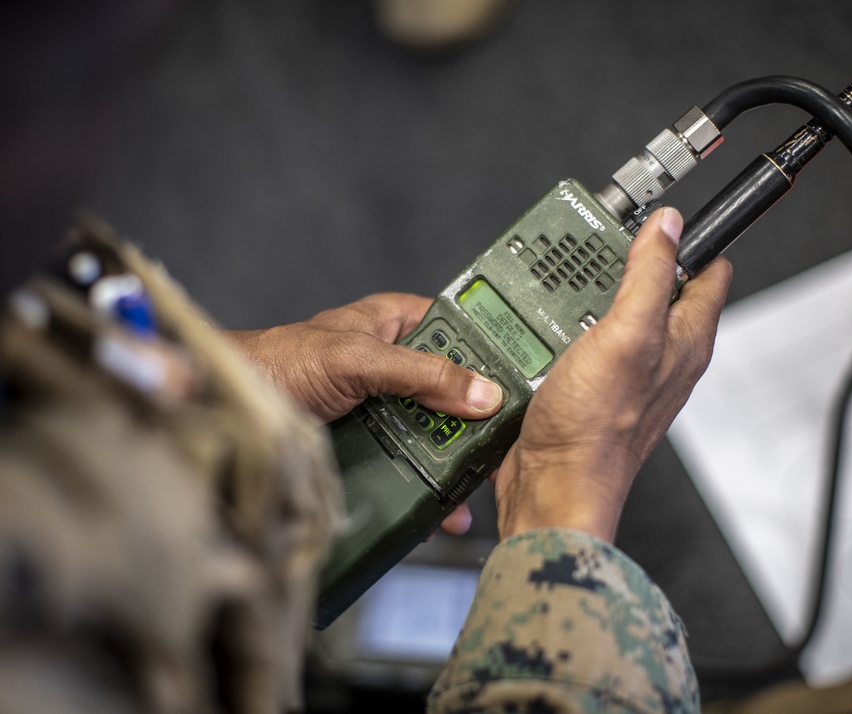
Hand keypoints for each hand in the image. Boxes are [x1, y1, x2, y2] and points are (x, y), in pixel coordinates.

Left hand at [223, 292, 504, 535]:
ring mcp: (386, 405)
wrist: (233, 413)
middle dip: (479, 422)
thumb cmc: (281, 363)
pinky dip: (429, 486)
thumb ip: (419, 371)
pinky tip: (442, 509)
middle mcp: (398, 362)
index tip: (524, 384)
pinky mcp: (374, 442)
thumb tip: (481, 392)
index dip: (491, 352)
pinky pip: (412, 461)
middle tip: (504, 451)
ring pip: (437, 430)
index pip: (460, 328)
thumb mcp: (357, 358)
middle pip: (455, 388)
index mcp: (397, 323)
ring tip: (475, 491)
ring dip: (457, 462)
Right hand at [490, 208, 731, 542]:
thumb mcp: (626, 336)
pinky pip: (585, 340)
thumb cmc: (595, 430)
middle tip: (605, 241)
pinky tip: (547, 321)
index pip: (709, 271)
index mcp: (684, 339)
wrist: (552, 487)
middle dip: (636, 259)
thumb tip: (669, 226)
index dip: (692, 238)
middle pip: (661, 287)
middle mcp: (662, 356)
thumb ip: (649, 277)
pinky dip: (569, 324)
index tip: (663, 215)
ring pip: (619, 312)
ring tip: (571, 276)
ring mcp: (626, 372)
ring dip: (596, 292)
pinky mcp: (591, 386)